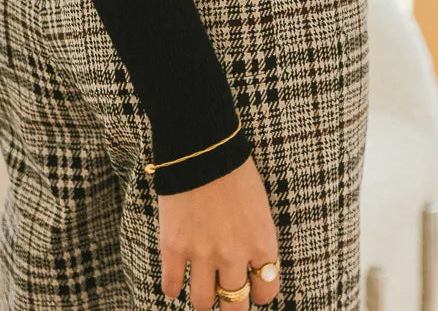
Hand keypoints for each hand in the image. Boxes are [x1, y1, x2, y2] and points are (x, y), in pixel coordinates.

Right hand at [158, 155, 279, 308]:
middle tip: (225, 297)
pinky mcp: (173, 246)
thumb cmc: (234, 169)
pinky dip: (173, 287)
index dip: (258, 293)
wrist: (200, 143)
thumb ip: (256, 240)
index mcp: (261, 243)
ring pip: (202, 303)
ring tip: (200, 288)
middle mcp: (234, 254)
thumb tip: (253, 267)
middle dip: (232, 305)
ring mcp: (202, 253)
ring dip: (203, 299)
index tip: (251, 288)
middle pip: (235, 306)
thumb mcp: (259, 207)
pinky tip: (175, 280)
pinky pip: (171, 286)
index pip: (266, 292)